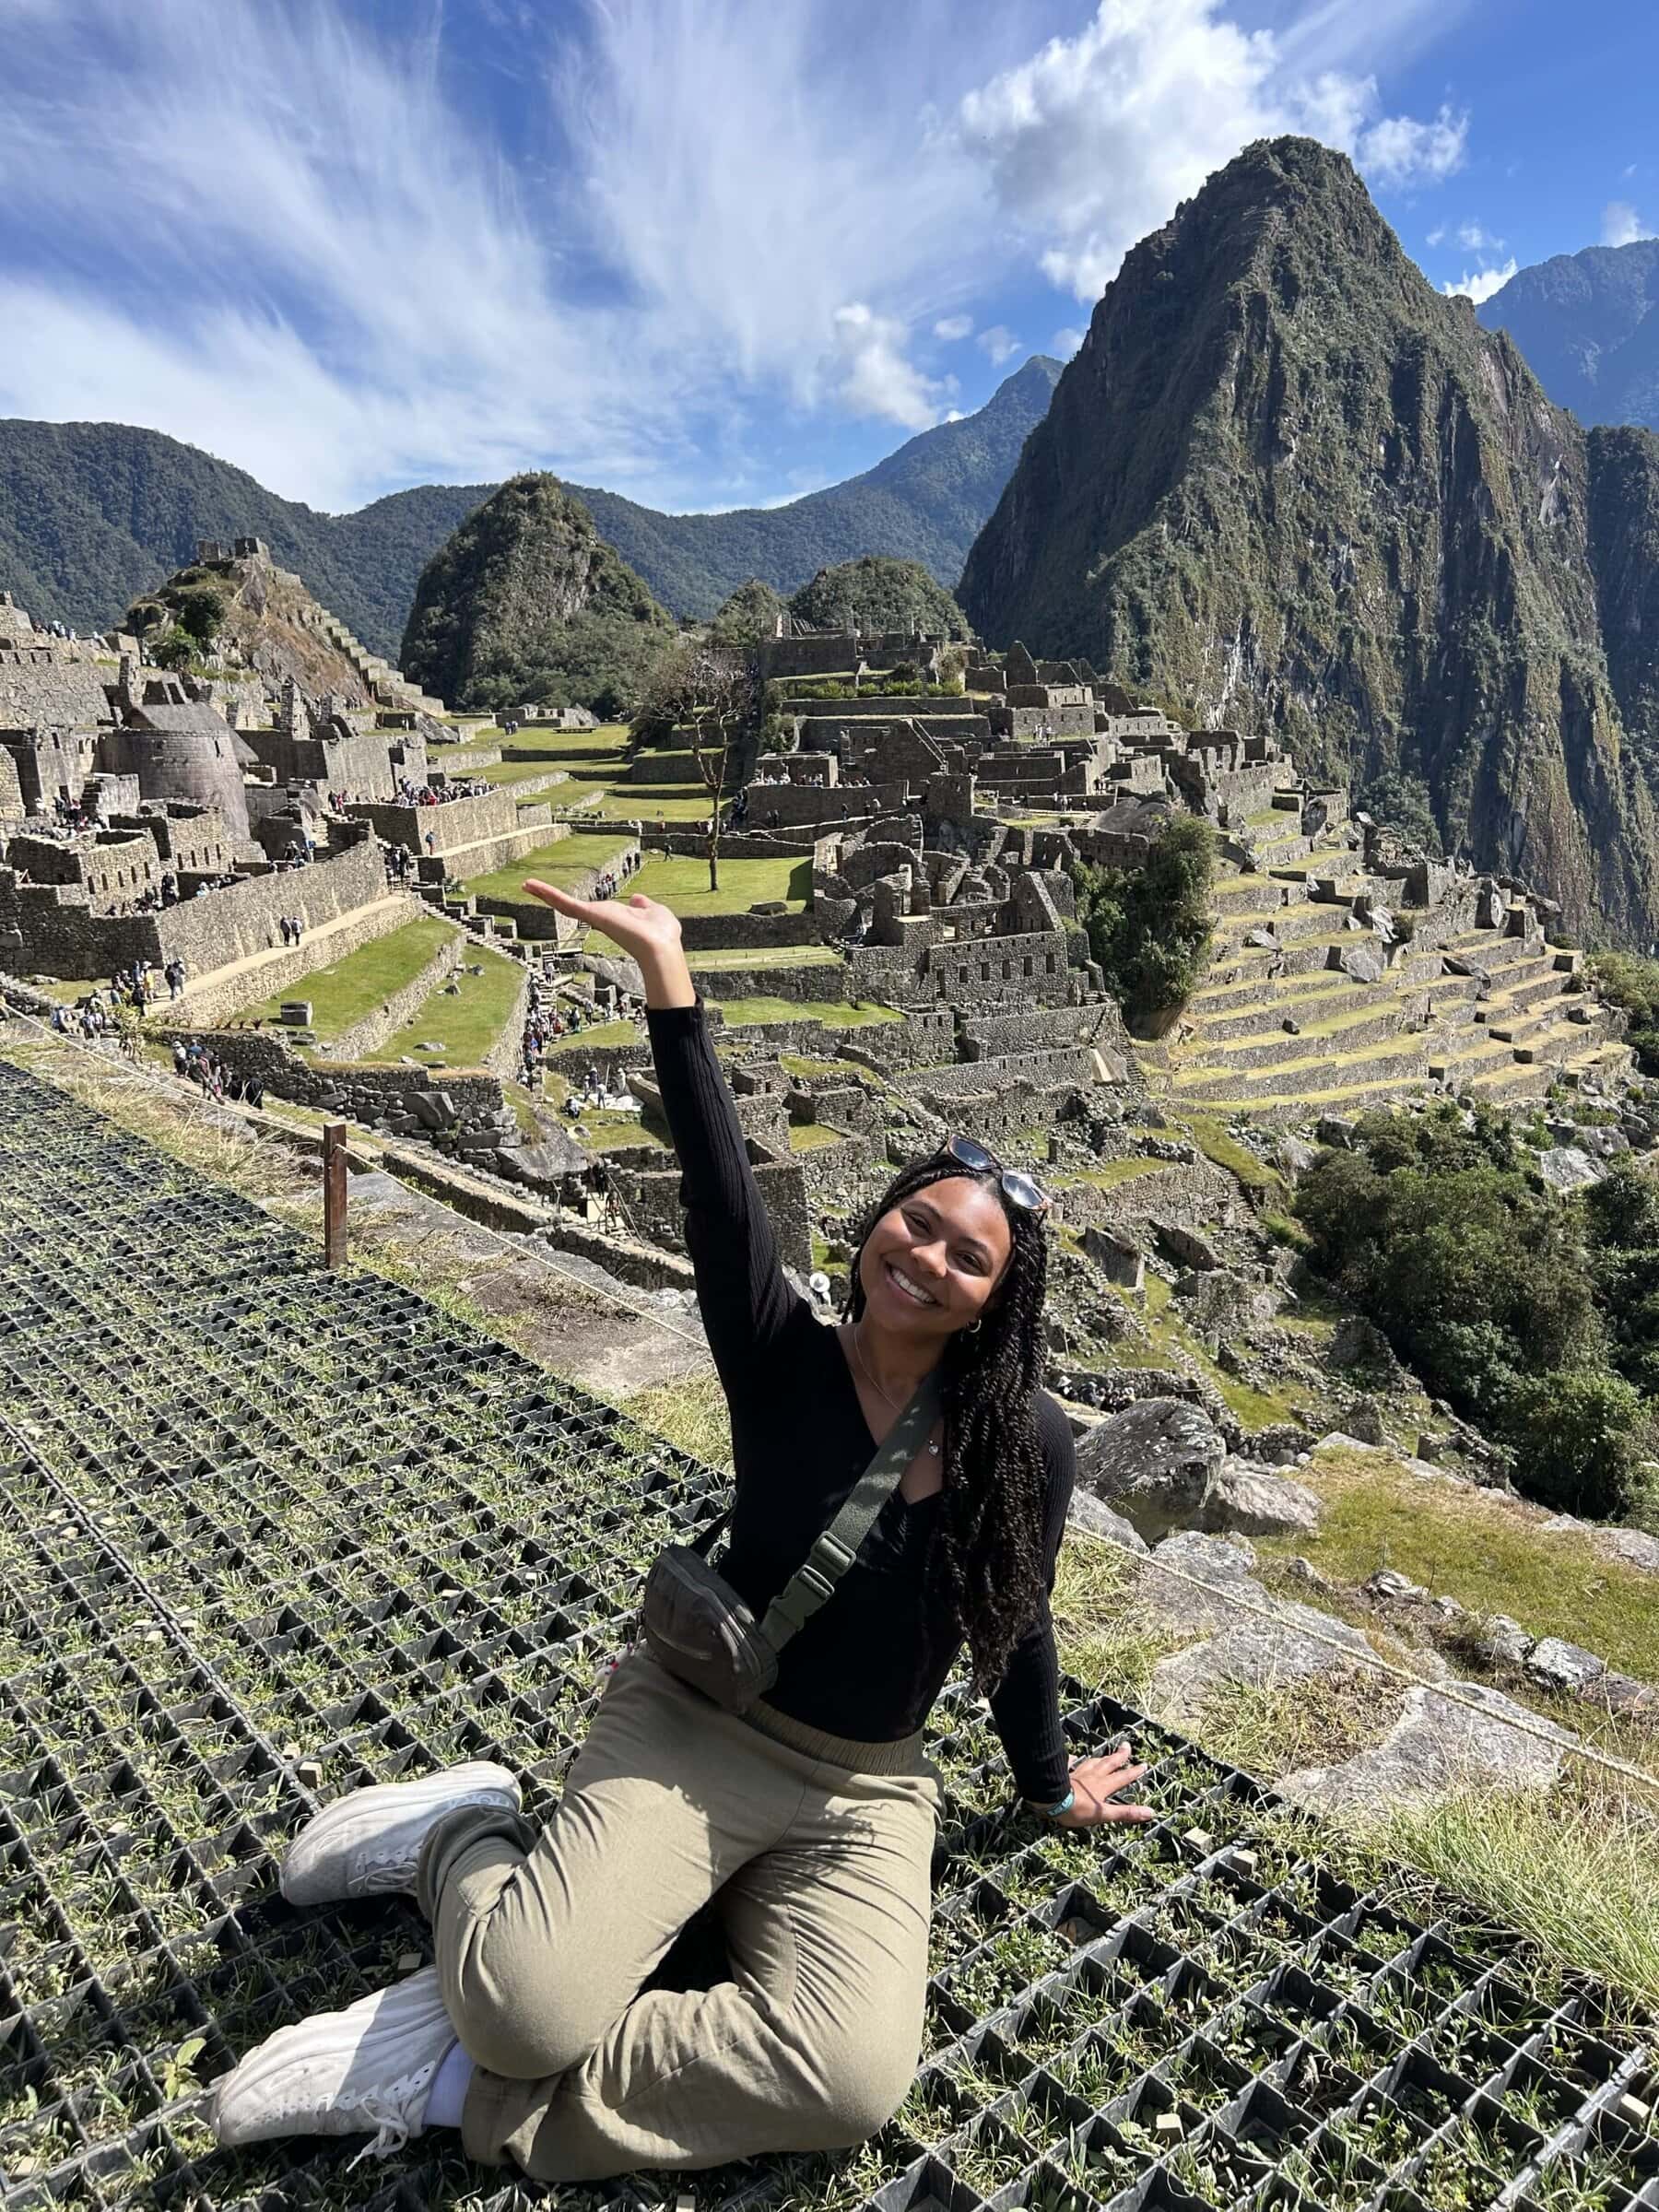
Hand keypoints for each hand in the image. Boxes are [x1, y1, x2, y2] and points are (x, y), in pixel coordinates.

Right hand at [523, 882, 679, 956]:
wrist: (660, 946)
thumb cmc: (661, 933)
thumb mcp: (654, 911)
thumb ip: (644, 906)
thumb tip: (637, 899)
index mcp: (615, 916)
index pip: (591, 909)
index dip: (577, 904)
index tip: (564, 899)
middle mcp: (601, 918)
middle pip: (571, 907)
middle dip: (553, 898)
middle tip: (533, 889)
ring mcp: (594, 917)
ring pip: (565, 905)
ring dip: (545, 894)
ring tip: (527, 885)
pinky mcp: (590, 915)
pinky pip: (566, 903)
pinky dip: (549, 893)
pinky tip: (532, 886)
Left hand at [1048, 1746, 1153, 1828]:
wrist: (1052, 1800)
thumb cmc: (1077, 1810)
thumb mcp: (1104, 1814)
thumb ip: (1126, 1813)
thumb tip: (1150, 1812)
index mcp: (1103, 1785)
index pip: (1122, 1777)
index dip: (1134, 1772)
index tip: (1144, 1764)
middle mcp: (1092, 1776)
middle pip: (1109, 1763)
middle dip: (1119, 1756)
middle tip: (1127, 1746)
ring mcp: (1077, 1773)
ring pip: (1092, 1762)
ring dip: (1100, 1759)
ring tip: (1105, 1755)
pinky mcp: (1063, 1773)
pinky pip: (1069, 1764)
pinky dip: (1072, 1760)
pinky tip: (1073, 1757)